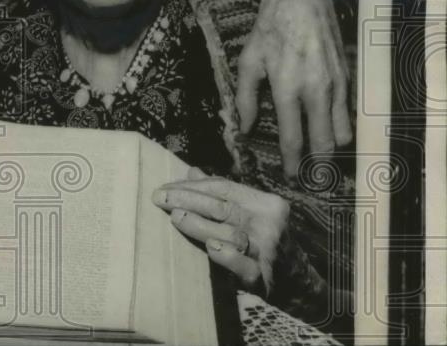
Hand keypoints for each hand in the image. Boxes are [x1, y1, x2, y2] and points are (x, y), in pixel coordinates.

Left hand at [153, 167, 289, 291]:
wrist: (293, 280)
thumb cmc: (259, 238)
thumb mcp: (247, 211)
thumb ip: (221, 193)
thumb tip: (191, 171)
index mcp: (265, 202)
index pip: (223, 187)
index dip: (192, 186)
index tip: (164, 187)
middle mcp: (269, 224)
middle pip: (223, 206)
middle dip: (188, 200)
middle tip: (159, 198)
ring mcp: (266, 250)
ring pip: (229, 233)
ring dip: (199, 224)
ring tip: (175, 217)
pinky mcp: (262, 277)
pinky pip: (243, 265)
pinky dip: (226, 256)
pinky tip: (210, 247)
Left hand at [238, 0, 351, 175]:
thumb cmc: (269, 29)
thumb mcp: (248, 61)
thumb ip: (246, 98)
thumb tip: (245, 128)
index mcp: (288, 88)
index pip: (292, 138)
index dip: (292, 163)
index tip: (290, 177)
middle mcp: (316, 89)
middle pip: (324, 143)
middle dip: (317, 165)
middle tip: (309, 178)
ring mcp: (336, 83)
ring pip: (342, 131)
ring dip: (332, 148)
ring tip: (320, 158)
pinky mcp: (347, 76)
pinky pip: (348, 112)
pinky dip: (340, 126)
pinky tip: (328, 130)